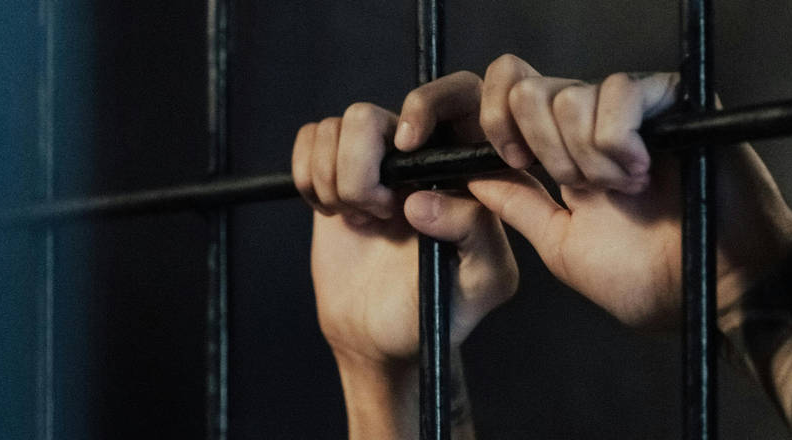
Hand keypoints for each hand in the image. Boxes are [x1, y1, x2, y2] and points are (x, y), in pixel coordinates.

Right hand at [293, 71, 517, 437]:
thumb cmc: (438, 311)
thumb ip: (476, 235)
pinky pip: (310, 138)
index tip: (405, 150)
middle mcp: (421, 153)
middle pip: (371, 114)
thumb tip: (422, 200)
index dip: (425, 106)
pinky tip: (334, 212)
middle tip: (380, 213)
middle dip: (362, 169)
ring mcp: (374, 159)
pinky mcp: (334, 170)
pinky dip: (311, 176)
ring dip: (337, 180)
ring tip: (362, 219)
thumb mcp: (481, 282)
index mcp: (467, 167)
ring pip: (337, 126)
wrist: (379, 338)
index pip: (459, 94)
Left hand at [431, 54, 791, 330]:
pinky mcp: (673, 98)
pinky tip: (644, 172)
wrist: (714, 291)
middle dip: (543, 149)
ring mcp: (633, 106)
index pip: (508, 94)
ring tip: (625, 190)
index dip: (495, 121)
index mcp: (560, 149)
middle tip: (583, 189)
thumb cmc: (651, 278)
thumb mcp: (562, 243)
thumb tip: (470, 177)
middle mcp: (592, 120)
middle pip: (527, 89)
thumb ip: (517, 205)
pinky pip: (620, 92)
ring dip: (587, 157)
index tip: (516, 164)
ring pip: (569, 95)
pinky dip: (619, 142)